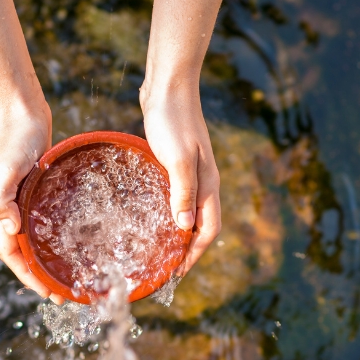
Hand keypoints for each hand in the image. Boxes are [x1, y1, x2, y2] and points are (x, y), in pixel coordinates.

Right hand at [0, 99, 65, 303]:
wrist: (21, 110)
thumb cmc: (14, 137)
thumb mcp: (6, 166)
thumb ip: (0, 197)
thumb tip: (9, 229)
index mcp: (1, 209)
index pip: (11, 253)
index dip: (27, 276)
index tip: (47, 293)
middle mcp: (11, 208)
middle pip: (23, 251)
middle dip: (40, 275)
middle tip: (64, 294)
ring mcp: (24, 199)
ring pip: (34, 238)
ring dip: (47, 258)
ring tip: (68, 274)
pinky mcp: (37, 189)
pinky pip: (44, 220)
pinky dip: (54, 235)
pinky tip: (72, 239)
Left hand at [140, 82, 221, 274]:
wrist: (168, 87)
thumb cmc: (172, 120)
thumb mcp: (177, 158)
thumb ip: (182, 192)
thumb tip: (184, 228)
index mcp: (207, 184)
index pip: (209, 230)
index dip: (195, 254)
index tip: (177, 273)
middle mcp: (203, 182)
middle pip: (201, 225)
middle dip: (187, 250)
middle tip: (165, 268)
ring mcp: (190, 172)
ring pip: (188, 211)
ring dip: (177, 233)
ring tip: (158, 250)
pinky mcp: (175, 163)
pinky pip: (176, 196)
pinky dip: (168, 212)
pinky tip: (149, 215)